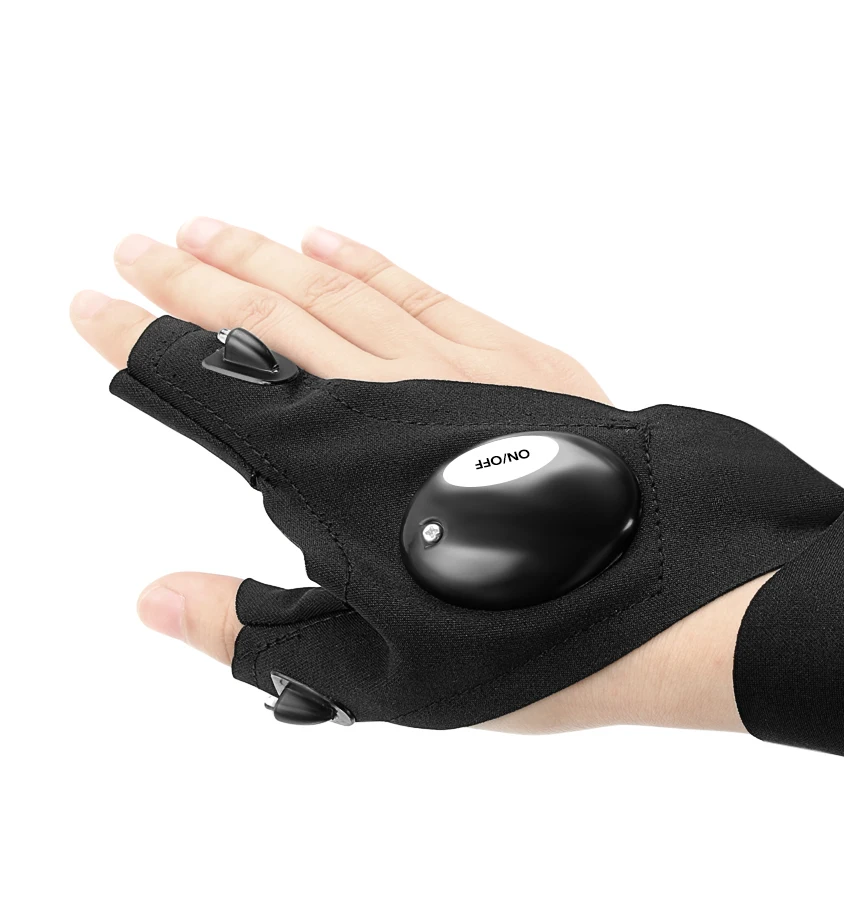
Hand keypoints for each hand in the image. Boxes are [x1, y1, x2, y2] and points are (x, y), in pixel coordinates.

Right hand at [71, 219, 750, 734]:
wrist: (658, 594)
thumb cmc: (520, 641)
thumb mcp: (372, 670)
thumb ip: (252, 632)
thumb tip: (155, 598)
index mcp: (332, 473)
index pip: (212, 388)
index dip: (142, 343)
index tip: (94, 306)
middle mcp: (381, 400)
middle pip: (262, 319)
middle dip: (187, 281)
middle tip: (132, 247)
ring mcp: (452, 368)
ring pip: (334, 292)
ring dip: (261, 256)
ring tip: (204, 228)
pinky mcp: (516, 359)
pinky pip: (422, 293)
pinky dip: (368, 265)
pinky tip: (328, 242)